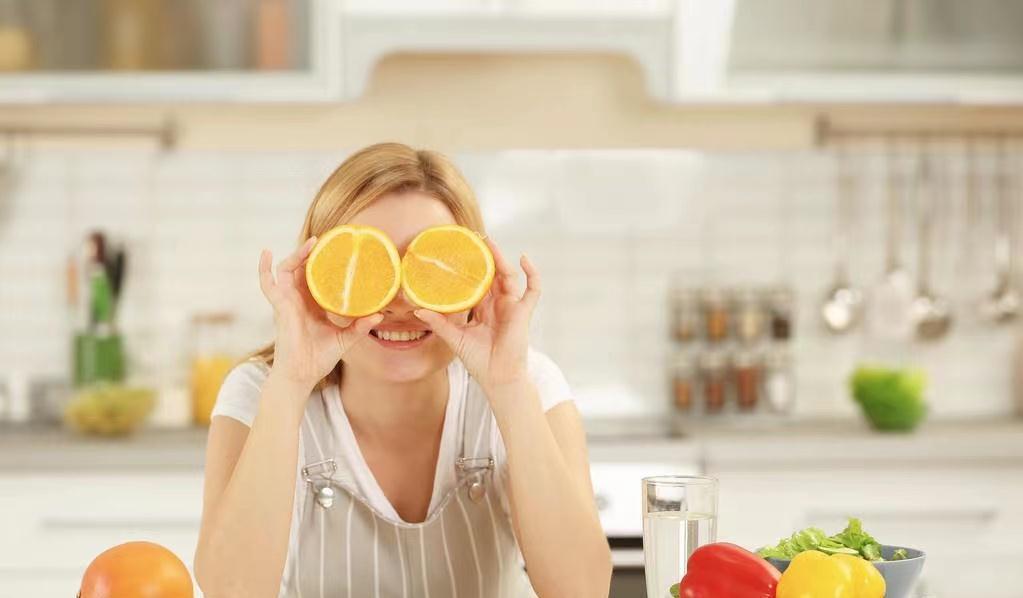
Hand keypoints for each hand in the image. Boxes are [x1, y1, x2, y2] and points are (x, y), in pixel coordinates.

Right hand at [258, 237, 381, 389]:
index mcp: (314, 304)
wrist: (302, 375)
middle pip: (303, 268)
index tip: (338, 248)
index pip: (318, 276)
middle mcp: (300, 299)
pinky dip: (263, 268)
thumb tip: (380, 314)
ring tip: (311, 243)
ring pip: (287, 269)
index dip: (325, 262)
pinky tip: (266, 252)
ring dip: (297, 254)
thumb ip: (360, 326)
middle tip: (327, 240)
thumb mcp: (346, 338)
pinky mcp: (280, 306)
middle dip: (311, 252)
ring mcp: (288, 301)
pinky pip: (267, 283)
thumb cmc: (319, 358)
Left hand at [414, 239, 540, 394]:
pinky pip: (533, 289)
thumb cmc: (478, 360)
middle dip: (486, 256)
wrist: (497, 377)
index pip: (476, 283)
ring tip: (490, 242)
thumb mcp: (454, 338)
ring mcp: (512, 306)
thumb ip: (438, 322)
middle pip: (492, 274)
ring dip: (501, 259)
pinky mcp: (523, 311)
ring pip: (509, 276)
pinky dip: (532, 273)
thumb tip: (416, 309)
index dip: (470, 268)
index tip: (459, 252)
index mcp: (482, 309)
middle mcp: (497, 304)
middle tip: (475, 238)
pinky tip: (523, 258)